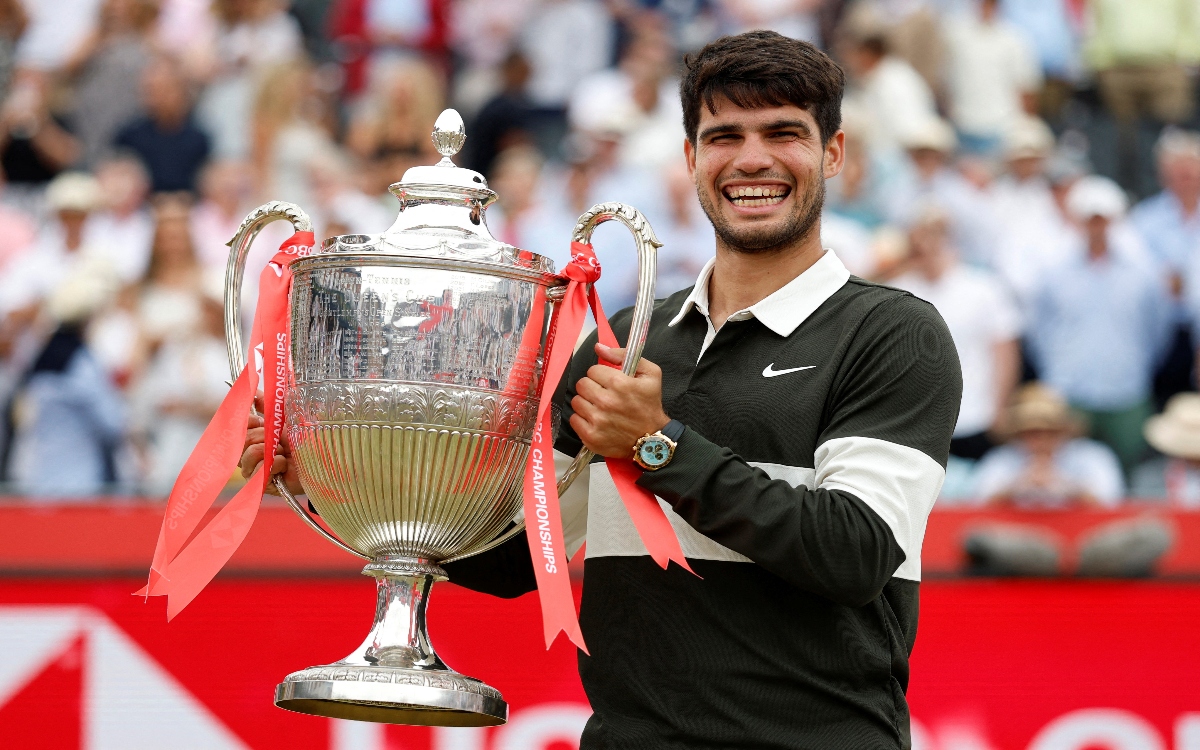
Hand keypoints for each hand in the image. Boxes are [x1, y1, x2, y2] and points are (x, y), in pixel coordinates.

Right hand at [239, 398, 302, 495]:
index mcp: (255, 436)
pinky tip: (285, 465)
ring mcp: (255, 470)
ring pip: (249, 454)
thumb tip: (252, 390)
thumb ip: (268, 404)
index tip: (259, 420)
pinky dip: (276, 464)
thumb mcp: (287, 416)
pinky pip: (259, 470)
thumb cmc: (306, 439)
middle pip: (242, 439)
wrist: (324, 459)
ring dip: (271, 450)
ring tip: (285, 452)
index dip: (247, 421)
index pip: (237, 427)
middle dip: (264, 435)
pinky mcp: (262, 485)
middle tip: (280, 440)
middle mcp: (250, 454)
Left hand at [570, 342, 669, 458]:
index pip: (593, 370)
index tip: (609, 382)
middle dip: (592, 387)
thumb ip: (623, 355)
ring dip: (586, 403)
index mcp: (619, 384)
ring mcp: (597, 421)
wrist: (652, 440)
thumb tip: (599, 347)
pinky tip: (596, 420)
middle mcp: (606, 402)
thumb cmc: (650, 406)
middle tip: (603, 394)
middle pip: (581, 384)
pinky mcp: (591, 436)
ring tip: (600, 408)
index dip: (601, 375)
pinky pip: (574, 420)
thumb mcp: (650, 374)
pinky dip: (583, 419)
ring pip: (576, 401)